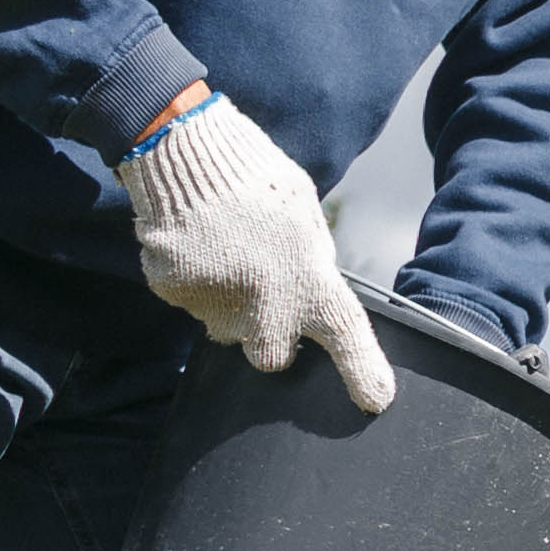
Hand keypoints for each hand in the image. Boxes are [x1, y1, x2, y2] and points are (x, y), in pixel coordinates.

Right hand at [120, 89, 396, 413]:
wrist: (183, 152)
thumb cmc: (256, 177)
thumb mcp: (306, 216)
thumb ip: (312, 262)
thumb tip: (311, 290)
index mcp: (310, 281)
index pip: (347, 337)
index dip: (363, 372)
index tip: (375, 398)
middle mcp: (265, 306)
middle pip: (270, 358)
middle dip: (270, 338)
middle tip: (265, 298)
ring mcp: (215, 305)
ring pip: (225, 329)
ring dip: (229, 306)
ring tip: (226, 254)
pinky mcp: (174, 294)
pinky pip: (189, 302)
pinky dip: (195, 283)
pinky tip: (198, 247)